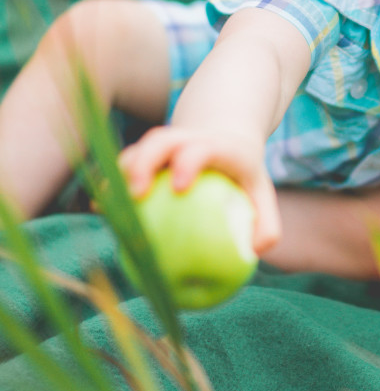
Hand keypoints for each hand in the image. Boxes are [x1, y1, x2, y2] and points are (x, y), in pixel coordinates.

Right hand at [119, 125, 280, 252]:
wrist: (226, 138)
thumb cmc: (245, 178)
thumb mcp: (262, 195)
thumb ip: (267, 225)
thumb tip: (256, 253)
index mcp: (220, 145)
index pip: (203, 147)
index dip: (189, 161)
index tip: (179, 188)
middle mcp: (189, 137)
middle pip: (161, 139)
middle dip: (144, 161)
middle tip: (135, 195)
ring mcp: (166, 142)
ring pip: (139, 148)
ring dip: (121, 171)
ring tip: (106, 204)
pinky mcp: (149, 151)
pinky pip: (127, 163)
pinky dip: (113, 182)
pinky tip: (100, 209)